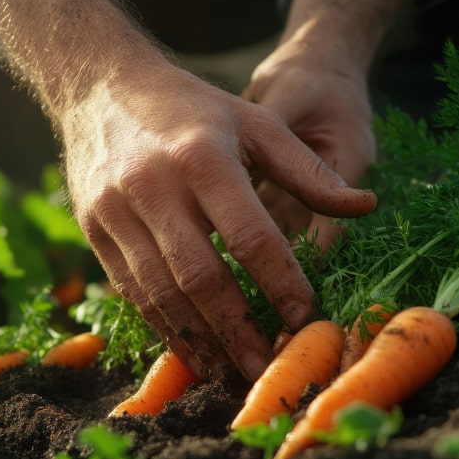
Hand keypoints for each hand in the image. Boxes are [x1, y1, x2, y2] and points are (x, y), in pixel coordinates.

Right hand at [61, 65, 375, 380]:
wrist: (101, 88)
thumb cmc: (194, 109)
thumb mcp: (256, 122)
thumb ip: (308, 171)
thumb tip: (365, 206)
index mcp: (203, 157)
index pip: (250, 235)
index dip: (280, 282)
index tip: (304, 318)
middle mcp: (153, 186)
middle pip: (200, 276)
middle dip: (237, 329)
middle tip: (265, 366)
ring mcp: (115, 212)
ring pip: (160, 293)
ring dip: (198, 340)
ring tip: (230, 370)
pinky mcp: (93, 230)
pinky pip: (132, 291)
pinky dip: (164, 325)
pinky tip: (192, 347)